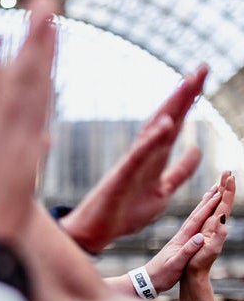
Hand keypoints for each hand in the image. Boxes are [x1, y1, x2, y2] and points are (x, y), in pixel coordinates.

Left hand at [0, 0, 58, 256]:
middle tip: (50, 8)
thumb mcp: (1, 222)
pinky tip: (0, 44)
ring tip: (38, 10)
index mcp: (20, 168)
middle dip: (41, 49)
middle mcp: (12, 154)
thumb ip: (7, 199)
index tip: (46, 46)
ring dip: (25, 48)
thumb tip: (11, 196)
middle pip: (31, 93)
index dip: (41, 76)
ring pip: (14, 92)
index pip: (34, 114)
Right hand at [59, 65, 208, 253]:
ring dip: (171, 107)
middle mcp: (144, 155)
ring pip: (154, 130)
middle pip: (168, 118)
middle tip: (203, 67)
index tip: (202, 78)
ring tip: (188, 84)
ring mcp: (131, 164)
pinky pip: (138, 156)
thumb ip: (180, 172)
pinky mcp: (121, 177)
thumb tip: (197, 150)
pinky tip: (167, 124)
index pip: (176, 124)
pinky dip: (152, 139)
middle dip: (185, 94)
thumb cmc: (124, 214)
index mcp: (155, 158)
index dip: (189, 102)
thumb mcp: (162, 192)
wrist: (96, 232)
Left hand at [143, 174, 226, 291]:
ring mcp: (179, 239)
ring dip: (204, 204)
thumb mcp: (175, 264)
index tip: (220, 192)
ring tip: (212, 192)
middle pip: (196, 213)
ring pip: (194, 218)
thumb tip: (200, 237)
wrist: (146, 281)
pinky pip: (191, 226)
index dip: (209, 206)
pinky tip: (199, 215)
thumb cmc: (160, 275)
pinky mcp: (178, 243)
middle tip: (219, 184)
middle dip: (208, 199)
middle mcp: (180, 236)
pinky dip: (198, 216)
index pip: (197, 219)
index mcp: (181, 239)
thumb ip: (187, 251)